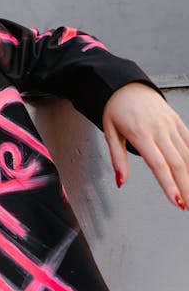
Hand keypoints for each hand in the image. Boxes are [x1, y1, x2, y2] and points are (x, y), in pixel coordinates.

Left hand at [103, 82, 188, 209]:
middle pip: (177, 163)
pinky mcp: (177, 121)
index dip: (169, 184)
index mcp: (139, 133)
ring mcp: (170, 124)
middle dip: (186, 187)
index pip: (158, 164)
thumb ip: (117, 159)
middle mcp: (158, 129)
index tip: (176, 201)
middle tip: (188, 205)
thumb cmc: (114, 108)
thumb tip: (121, 182)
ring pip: (187, 154)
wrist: (125, 85)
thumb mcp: (110, 132)